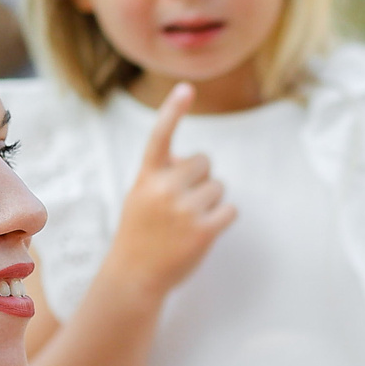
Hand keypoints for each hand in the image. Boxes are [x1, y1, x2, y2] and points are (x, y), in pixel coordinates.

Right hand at [103, 83, 236, 300]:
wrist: (134, 277)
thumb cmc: (141, 234)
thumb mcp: (141, 197)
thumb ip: (163, 176)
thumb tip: (196, 161)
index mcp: (147, 177)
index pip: (161, 136)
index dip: (174, 110)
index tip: (187, 88)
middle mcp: (163, 189)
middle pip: (205, 162)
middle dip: (200, 179)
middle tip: (182, 204)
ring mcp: (184, 210)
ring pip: (219, 186)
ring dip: (211, 201)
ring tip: (188, 222)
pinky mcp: (203, 231)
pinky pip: (230, 210)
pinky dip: (223, 218)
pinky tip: (203, 232)